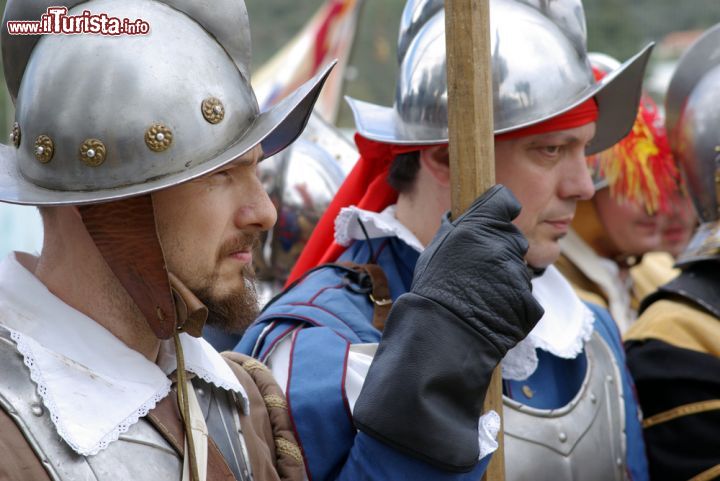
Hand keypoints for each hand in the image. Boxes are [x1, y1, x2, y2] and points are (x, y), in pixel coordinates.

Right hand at [353, 185, 543, 471]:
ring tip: (482, 297)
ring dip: (507, 280)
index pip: (504, 201)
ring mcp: (518, 276)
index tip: (496, 219)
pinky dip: (514, 306)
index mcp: (476, 228)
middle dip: (501, 251)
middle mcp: (501, 247)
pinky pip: (526, 298)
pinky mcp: (529, 303)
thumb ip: (456, 230)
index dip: (501, 210)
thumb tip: (461, 218)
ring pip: (519, 271)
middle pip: (513, 238)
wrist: (442, 337)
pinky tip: (493, 313)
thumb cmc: (432, 292)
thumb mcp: (436, 250)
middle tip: (480, 272)